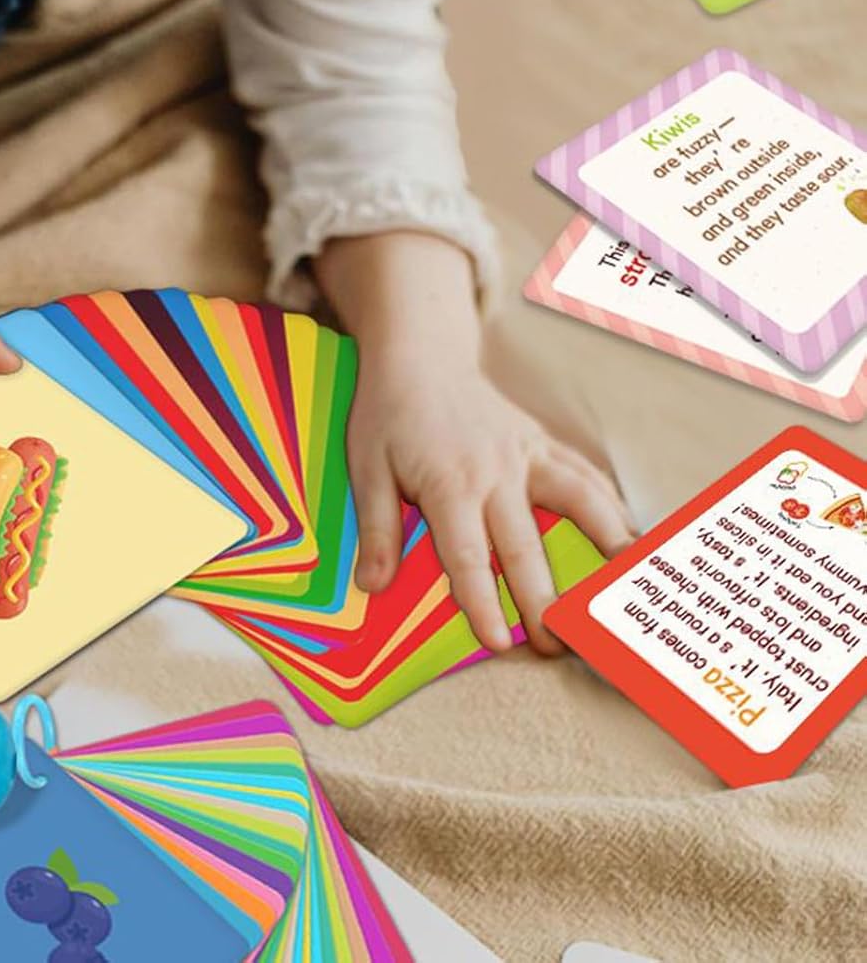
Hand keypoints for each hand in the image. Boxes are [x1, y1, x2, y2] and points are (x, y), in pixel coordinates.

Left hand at [315, 229, 635, 654]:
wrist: (420, 354)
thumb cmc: (388, 415)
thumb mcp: (365, 468)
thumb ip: (376, 530)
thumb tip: (372, 586)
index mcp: (448, 483)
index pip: (467, 555)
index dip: (482, 602)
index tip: (497, 642)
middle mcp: (495, 470)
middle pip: (525, 544)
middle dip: (543, 599)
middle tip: (557, 645)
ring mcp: (526, 453)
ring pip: (577, 502)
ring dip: (605, 546)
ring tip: (629, 588)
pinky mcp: (542, 441)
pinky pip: (585, 474)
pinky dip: (611, 505)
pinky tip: (633, 534)